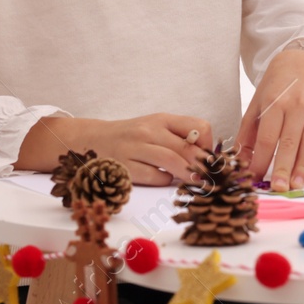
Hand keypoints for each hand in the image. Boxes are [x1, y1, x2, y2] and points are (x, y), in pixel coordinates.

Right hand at [20, 114, 213, 187]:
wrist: (91, 141)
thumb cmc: (131, 137)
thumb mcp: (155, 128)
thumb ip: (179, 137)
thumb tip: (207, 158)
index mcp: (162, 120)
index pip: (198, 127)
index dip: (209, 145)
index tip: (210, 158)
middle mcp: (149, 131)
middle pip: (187, 148)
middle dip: (203, 166)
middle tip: (212, 178)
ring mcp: (135, 149)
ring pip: (172, 162)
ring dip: (188, 175)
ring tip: (197, 183)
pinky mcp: (124, 167)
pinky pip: (153, 177)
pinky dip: (164, 181)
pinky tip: (164, 180)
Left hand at [237, 48, 303, 190]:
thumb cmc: (278, 85)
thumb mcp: (258, 103)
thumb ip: (249, 132)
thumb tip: (242, 161)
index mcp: (276, 102)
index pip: (268, 138)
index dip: (262, 160)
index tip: (255, 178)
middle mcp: (298, 105)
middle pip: (290, 143)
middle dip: (283, 168)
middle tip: (278, 188)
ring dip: (302, 168)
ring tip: (295, 186)